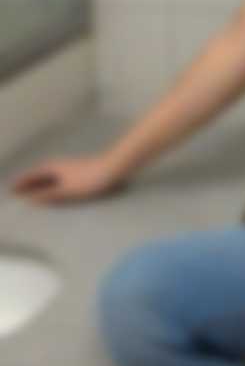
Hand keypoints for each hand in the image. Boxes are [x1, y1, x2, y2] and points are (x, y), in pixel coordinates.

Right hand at [6, 154, 125, 205]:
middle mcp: (57, 166)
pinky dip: (49, 185)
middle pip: (38, 176)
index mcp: (51, 168)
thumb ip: (48, 195)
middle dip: (27, 184)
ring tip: (31, 194)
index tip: (10, 190)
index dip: (21, 183)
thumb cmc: (89, 180)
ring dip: (38, 185)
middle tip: (16, 194)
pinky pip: (56, 179)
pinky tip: (53, 192)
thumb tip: (30, 199)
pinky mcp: (76, 172)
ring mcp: (67, 168)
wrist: (113, 169)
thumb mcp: (66, 191)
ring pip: (47, 177)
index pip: (31, 176)